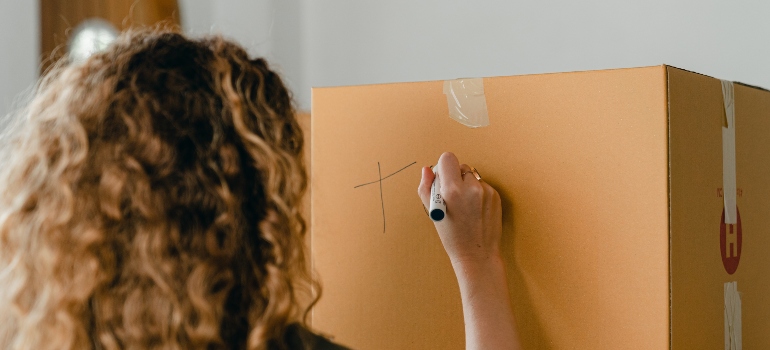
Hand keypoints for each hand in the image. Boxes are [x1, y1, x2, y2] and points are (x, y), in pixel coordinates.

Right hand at [417, 152, 502, 266]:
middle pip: (461, 166)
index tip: (442, 179)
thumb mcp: (433, 213)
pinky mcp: (496, 196)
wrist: (477, 254)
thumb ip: (426, 187)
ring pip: (472, 176)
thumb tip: (427, 169)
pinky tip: (475, 210)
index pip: (447, 158)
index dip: (443, 167)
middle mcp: (471, 188)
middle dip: (455, 177)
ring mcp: (486, 191)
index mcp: (452, 190)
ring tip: (465, 205)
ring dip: (467, 185)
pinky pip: (482, 185)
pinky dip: (477, 193)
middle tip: (452, 196)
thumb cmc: (452, 236)